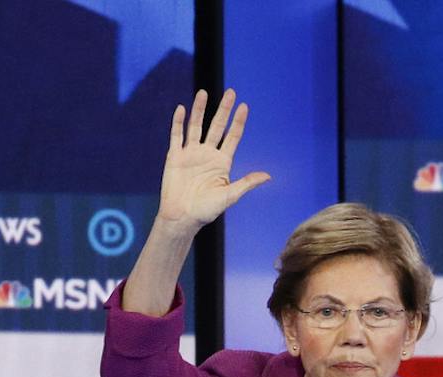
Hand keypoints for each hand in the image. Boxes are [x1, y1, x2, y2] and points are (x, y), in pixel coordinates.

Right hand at [157, 88, 268, 233]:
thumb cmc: (206, 210)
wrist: (182, 218)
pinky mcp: (175, 157)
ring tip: (204, 93)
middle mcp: (207, 154)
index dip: (238, 122)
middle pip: (217, 126)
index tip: (245, 106)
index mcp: (222, 162)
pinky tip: (181, 109)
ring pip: (196, 126)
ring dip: (199, 110)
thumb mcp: (230, 196)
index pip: (232, 136)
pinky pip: (177, 136)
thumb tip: (268, 176)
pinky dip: (178, 122)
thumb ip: (246, 183)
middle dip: (224, 110)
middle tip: (231, 92)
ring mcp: (191, 154)